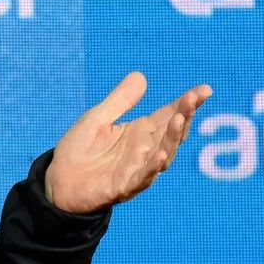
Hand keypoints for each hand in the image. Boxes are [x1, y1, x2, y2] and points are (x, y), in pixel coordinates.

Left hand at [45, 72, 212, 213]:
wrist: (58, 181)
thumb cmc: (80, 150)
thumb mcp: (97, 119)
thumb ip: (120, 101)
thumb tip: (141, 76)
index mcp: (141, 133)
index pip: (169, 115)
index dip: (186, 103)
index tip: (204, 89)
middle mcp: (145, 150)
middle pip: (171, 133)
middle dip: (184, 115)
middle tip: (194, 98)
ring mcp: (137, 169)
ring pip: (163, 155)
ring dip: (172, 138)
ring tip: (179, 119)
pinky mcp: (123, 186)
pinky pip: (142, 177)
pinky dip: (153, 167)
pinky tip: (161, 155)